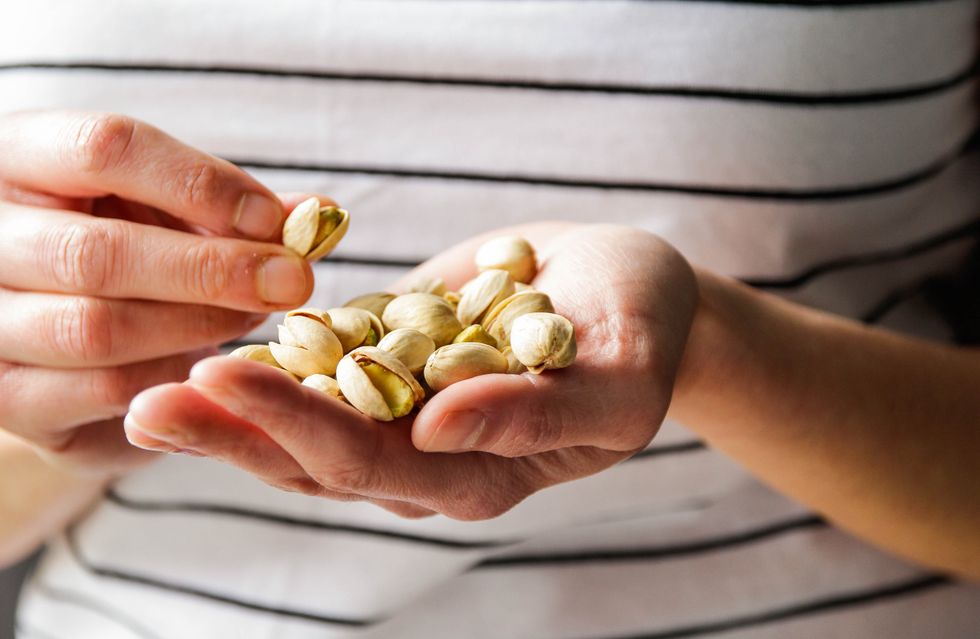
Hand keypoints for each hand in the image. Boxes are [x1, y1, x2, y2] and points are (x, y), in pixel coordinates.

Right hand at [0, 110, 318, 475]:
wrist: (52, 325)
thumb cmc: (123, 241)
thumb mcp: (166, 206)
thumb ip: (233, 208)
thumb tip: (319, 216)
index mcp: (17, 156)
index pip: (105, 148)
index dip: (202, 184)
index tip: (274, 221)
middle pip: (97, 251)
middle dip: (212, 271)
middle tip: (292, 281)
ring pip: (97, 330)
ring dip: (199, 326)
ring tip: (254, 316)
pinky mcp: (5, 398)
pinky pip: (101, 392)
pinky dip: (173, 379)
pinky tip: (211, 363)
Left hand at [125, 224, 697, 518]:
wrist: (635, 288)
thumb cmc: (644, 333)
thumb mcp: (618, 378)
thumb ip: (539, 413)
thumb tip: (439, 428)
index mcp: (477, 475)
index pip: (372, 464)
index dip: (294, 427)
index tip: (220, 379)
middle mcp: (426, 454)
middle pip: (313, 455)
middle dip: (233, 431)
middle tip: (150, 402)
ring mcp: (403, 405)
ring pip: (302, 417)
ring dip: (230, 404)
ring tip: (150, 383)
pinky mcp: (390, 354)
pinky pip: (320, 361)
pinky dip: (267, 356)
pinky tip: (207, 338)